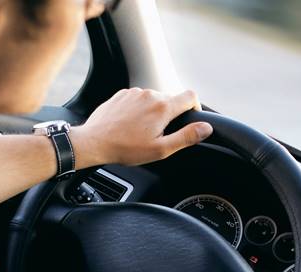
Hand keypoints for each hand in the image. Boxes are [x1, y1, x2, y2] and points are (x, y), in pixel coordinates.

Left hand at [71, 88, 212, 167]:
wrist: (94, 142)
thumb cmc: (125, 148)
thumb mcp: (161, 149)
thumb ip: (186, 137)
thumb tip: (206, 128)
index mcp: (163, 107)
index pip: (191, 96)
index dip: (195, 107)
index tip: (190, 119)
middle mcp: (150, 94)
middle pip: (171, 99)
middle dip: (170, 115)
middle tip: (159, 135)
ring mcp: (134, 92)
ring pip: (153, 99)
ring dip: (153, 112)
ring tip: (141, 132)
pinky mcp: (122, 94)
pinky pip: (138, 99)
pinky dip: (139, 110)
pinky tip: (130, 125)